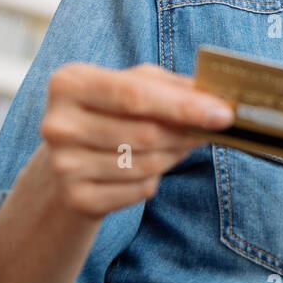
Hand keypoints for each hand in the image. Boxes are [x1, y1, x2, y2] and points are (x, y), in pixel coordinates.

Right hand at [37, 62, 232, 218]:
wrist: (66, 162)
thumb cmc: (110, 113)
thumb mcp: (132, 85)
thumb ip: (171, 86)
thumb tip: (215, 99)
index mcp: (69, 83)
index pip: (135, 95)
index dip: (184, 106)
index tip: (224, 114)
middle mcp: (58, 124)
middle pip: (145, 133)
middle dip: (186, 133)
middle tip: (211, 130)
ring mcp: (64, 165)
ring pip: (146, 164)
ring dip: (174, 155)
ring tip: (178, 146)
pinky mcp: (76, 199)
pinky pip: (139, 190)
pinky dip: (155, 180)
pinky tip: (149, 168)